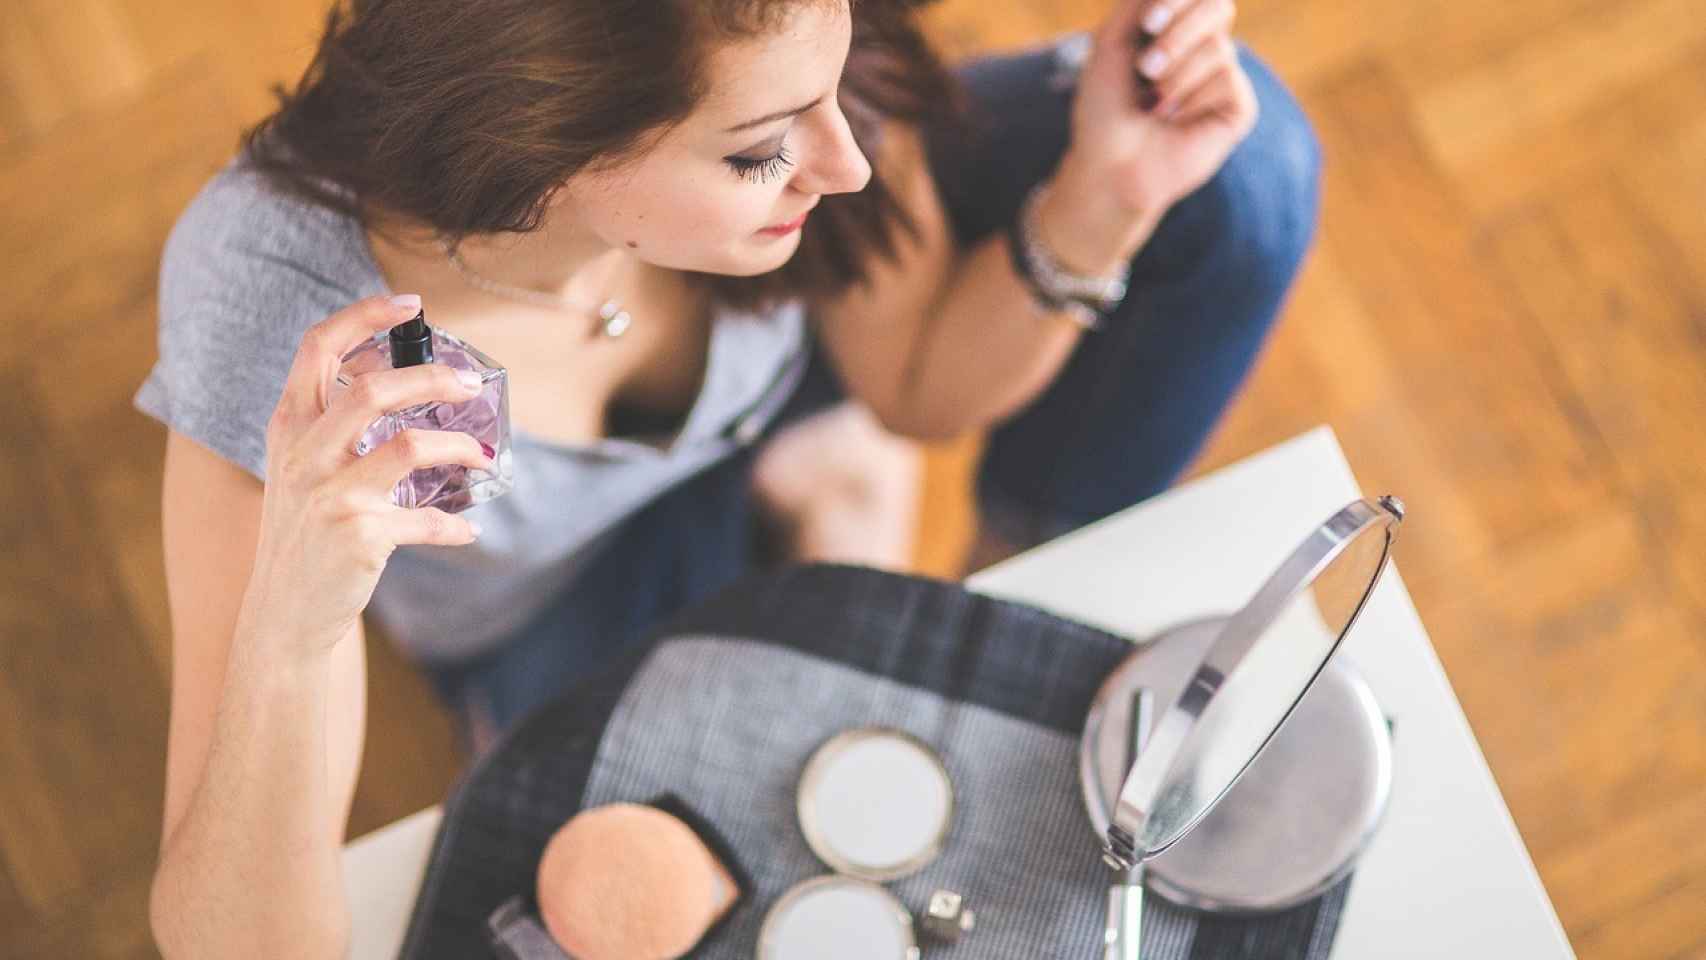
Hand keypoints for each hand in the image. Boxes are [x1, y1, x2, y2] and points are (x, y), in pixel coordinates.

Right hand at [238, 295, 492, 655]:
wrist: (285, 610)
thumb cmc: (304, 531)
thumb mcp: (300, 468)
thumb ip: (332, 424)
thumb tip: (403, 379)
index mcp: (290, 426)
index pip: (318, 348)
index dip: (364, 316)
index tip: (409, 305)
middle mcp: (305, 454)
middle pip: (373, 389)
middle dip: (432, 377)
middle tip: (469, 383)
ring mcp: (331, 495)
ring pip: (409, 446)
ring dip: (458, 446)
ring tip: (483, 455)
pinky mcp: (359, 536)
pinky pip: (425, 520)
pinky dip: (453, 526)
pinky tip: (466, 530)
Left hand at [1044, 0, 1258, 271]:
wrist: (1111, 165)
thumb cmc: (1106, 108)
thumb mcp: (1112, 43)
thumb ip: (1140, 1)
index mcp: (1175, 26)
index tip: (1147, 24)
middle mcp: (1203, 46)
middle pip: (1219, 7)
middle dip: (1178, 35)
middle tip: (1145, 69)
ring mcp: (1224, 76)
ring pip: (1219, 48)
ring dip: (1175, 78)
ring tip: (1152, 106)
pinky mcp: (1238, 108)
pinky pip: (1228, 82)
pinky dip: (1191, 101)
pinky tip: (1175, 121)